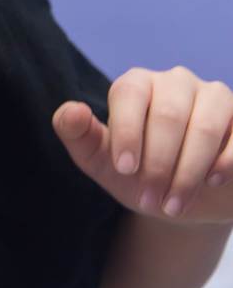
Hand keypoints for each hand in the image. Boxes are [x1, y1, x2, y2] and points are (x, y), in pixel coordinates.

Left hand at [52, 66, 232, 224]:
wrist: (180, 200)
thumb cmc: (137, 173)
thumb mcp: (101, 162)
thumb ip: (79, 136)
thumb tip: (71, 111)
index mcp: (136, 84)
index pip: (130, 94)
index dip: (127, 132)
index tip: (126, 170)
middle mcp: (175, 82)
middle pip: (169, 114)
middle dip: (158, 163)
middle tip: (148, 201)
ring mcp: (214, 96)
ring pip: (206, 125)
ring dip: (189, 171)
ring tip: (173, 206)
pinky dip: (225, 163)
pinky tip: (211, 183)